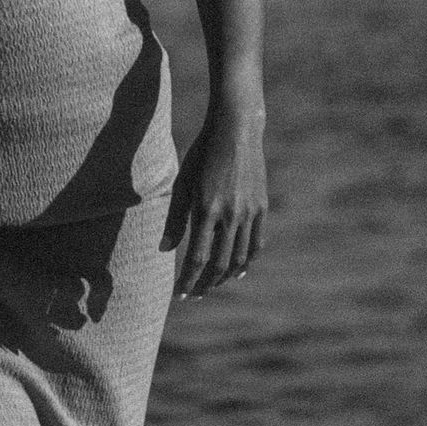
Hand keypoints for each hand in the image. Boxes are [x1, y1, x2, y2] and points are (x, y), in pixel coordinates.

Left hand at [160, 114, 266, 298]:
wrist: (235, 131)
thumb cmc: (201, 154)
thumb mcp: (182, 182)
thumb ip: (175, 218)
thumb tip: (165, 250)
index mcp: (206, 209)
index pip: (198, 258)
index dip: (188, 280)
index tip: (180, 295)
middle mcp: (230, 215)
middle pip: (219, 264)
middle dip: (205, 284)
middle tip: (194, 294)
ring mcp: (249, 213)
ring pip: (239, 258)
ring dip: (225, 277)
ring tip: (212, 285)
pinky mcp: (261, 208)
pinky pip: (256, 243)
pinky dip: (246, 261)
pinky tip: (237, 270)